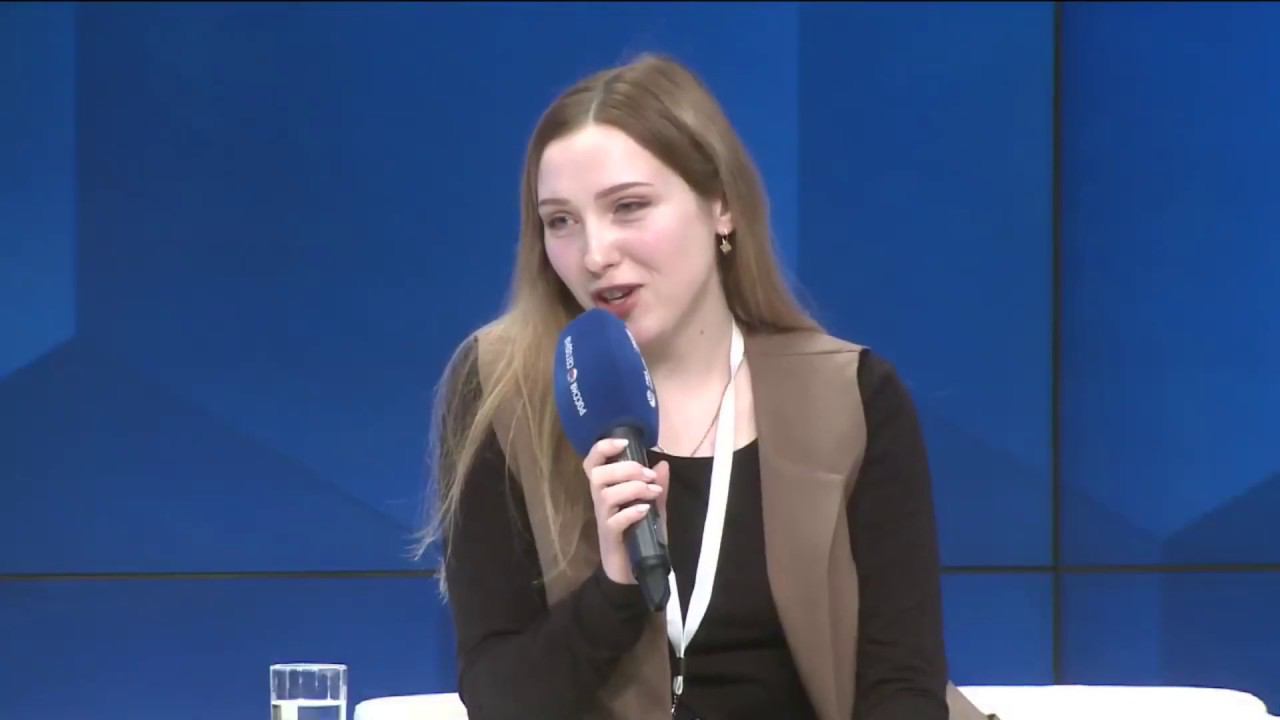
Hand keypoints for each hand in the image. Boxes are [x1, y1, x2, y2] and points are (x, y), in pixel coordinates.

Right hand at [582, 437, 669, 584]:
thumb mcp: (654, 508)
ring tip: (652, 492)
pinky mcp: (610, 537)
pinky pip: (614, 521)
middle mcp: (600, 501)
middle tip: (648, 475)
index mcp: (607, 489)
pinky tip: (645, 511)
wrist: (633, 571)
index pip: (593, 462)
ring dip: (632, 488)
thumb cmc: (640, 535)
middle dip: (625, 468)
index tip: (624, 442)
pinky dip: (631, 512)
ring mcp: (604, 519)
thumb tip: (663, 464)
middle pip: (598, 474)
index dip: (603, 448)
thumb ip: (657, 488)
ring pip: (606, 495)